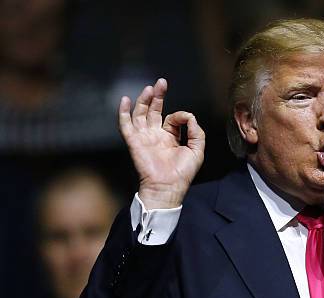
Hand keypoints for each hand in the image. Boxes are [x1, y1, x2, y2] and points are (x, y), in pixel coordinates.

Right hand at [119, 78, 204, 208]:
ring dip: (144, 100)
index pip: (173, 119)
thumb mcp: (197, 150)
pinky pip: (126, 125)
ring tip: (150, 88)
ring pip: (141, 114)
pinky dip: (123, 112)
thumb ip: (197, 132)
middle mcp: (156, 136)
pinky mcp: (134, 142)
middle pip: (154, 111)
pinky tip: (125, 100)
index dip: (181, 115)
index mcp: (170, 138)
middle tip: (161, 83)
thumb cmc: (182, 173)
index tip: (187, 119)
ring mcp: (144, 138)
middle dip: (157, 96)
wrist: (169, 187)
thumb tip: (190, 116)